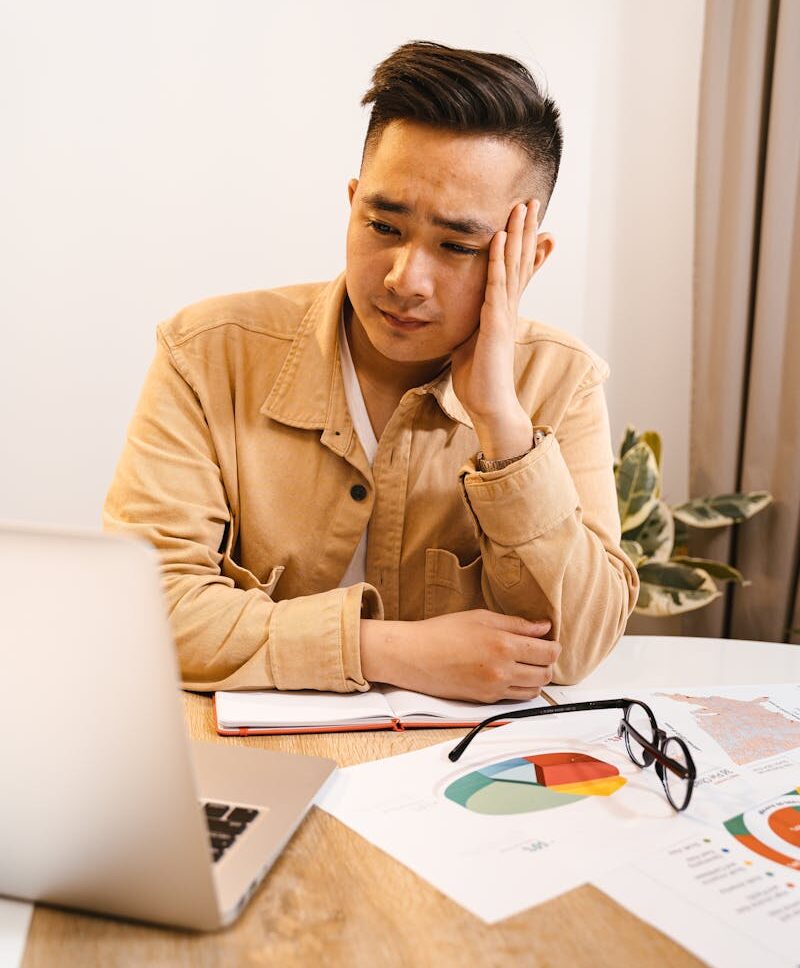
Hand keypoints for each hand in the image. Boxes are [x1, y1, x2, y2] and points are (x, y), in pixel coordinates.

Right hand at [360, 609, 558, 702]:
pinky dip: (520, 687)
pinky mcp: (485, 699)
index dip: (554, 645)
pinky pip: (515, 697)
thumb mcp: (481, 617)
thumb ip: (516, 624)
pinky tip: (510, 673)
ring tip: (526, 664)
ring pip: (534, 690)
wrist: (414, 655)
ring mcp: (494, 687)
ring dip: (536, 678)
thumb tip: (542, 627)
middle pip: (545, 674)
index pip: (547, 652)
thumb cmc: (442, 632)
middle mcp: (502, 670)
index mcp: (503, 644)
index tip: (550, 639)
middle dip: (548, 662)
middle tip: (540, 651)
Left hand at [450, 200, 542, 459]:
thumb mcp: (467, 342)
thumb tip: (454, 314)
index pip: (514, 270)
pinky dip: (499, 259)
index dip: (520, 244)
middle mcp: (508, 307)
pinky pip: (497, 284)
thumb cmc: (477, 378)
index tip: (524, 220)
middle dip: (526, 229)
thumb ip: (466, 323)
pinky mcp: (497, 322)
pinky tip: (500, 237)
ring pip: (514, 265)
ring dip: (518, 234)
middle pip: (520, 260)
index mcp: (501, 311)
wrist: (489, 404)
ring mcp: (505, 313)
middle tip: (532, 200)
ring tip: (523, 206)